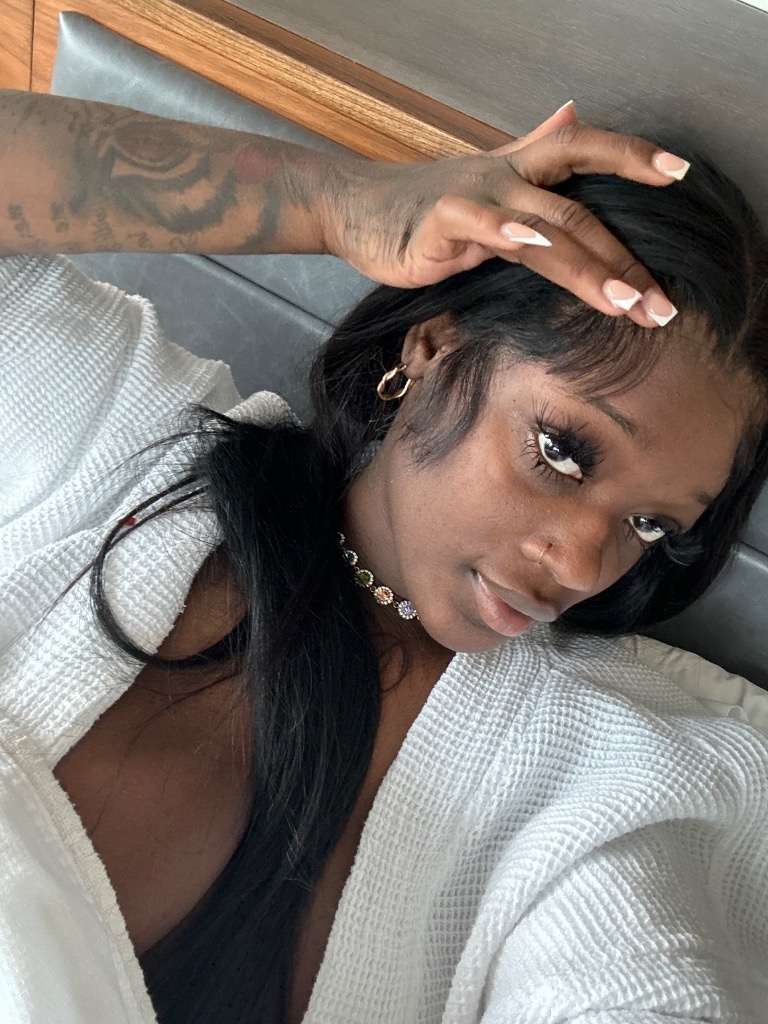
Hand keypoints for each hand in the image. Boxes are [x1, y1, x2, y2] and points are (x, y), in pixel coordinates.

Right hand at [323, 102, 686, 326]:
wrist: (353, 207)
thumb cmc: (420, 204)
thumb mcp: (486, 175)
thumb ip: (532, 147)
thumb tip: (573, 112)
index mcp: (518, 169)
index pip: (584, 151)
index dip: (631, 156)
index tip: (678, 175)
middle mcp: (504, 177)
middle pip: (578, 211)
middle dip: (624, 259)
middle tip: (659, 305)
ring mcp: (474, 198)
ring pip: (542, 226)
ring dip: (587, 265)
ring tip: (624, 302)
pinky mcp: (439, 224)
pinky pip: (477, 223)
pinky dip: (504, 230)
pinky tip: (532, 245)